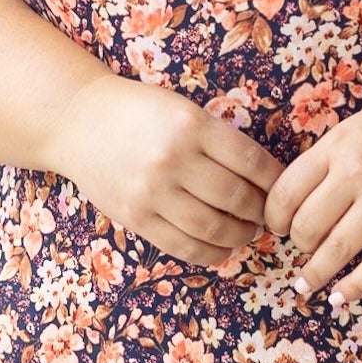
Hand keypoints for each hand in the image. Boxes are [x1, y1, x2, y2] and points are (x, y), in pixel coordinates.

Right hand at [48, 73, 283, 268]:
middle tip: (268, 214)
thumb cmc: (139, 113)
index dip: (275, 180)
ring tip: (248, 231)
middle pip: (236, 198)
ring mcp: (152, 192)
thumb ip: (218, 141)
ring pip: (214, 228)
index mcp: (192, 126)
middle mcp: (173, 159)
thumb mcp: (183, 110)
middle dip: (261, 211)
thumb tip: (264, 179)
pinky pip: (184, 246)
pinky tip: (223, 247)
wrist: (78, 121)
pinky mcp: (136, 218)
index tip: (283, 188)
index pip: (252, 161)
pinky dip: (212, 253)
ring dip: (241, 235)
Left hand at [262, 81, 361, 308]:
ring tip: (305, 284)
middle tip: (302, 249)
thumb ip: (328, 157)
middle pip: (306, 225)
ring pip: (335, 250)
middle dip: (297, 244)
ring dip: (315, 274)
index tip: (277, 227)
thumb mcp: (358, 127)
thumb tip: (295, 199)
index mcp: (337, 145)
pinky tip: (340, 297)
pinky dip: (354, 287)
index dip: (274, 217)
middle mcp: (357, 172)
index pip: (286, 191)